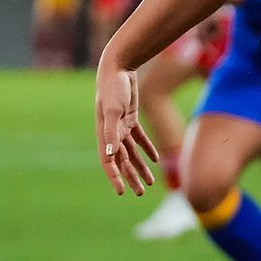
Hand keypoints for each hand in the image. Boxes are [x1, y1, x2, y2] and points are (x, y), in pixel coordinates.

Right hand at [94, 53, 159, 195]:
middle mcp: (112, 133)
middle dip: (131, 177)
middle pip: (122, 161)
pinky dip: (146, 149)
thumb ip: (111, 132)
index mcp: (105, 135)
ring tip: (149, 182)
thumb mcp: (113, 110)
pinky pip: (139, 139)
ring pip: (132, 153)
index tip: (122, 192)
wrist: (118, 68)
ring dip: (140, 167)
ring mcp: (121, 126)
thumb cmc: (113, 88)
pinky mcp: (130, 118)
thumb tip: (112, 155)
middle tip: (140, 193)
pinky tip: (155, 159)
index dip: (115, 178)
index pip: (109, 162)